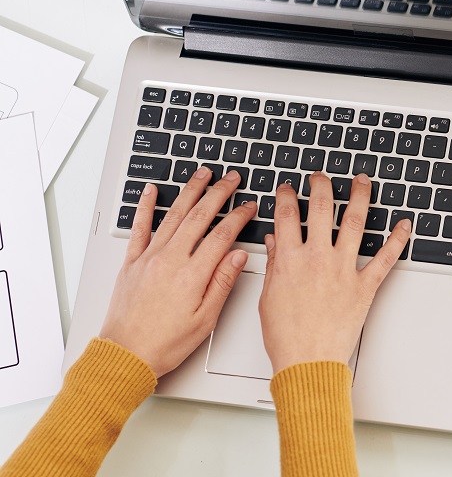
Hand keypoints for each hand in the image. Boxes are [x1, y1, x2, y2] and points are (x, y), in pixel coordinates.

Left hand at [99, 168, 256, 376]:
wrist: (125, 355)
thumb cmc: (165, 343)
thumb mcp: (205, 319)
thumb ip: (222, 284)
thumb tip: (237, 257)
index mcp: (192, 275)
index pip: (222, 235)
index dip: (238, 217)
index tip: (249, 206)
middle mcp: (170, 260)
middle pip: (200, 217)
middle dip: (219, 193)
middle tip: (231, 178)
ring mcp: (149, 258)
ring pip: (174, 215)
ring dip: (190, 191)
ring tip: (202, 174)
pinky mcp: (132, 262)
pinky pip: (140, 227)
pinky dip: (146, 206)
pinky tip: (152, 191)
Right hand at [259, 173, 411, 372]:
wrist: (308, 362)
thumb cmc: (287, 336)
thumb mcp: (269, 297)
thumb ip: (275, 264)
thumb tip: (274, 240)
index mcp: (290, 260)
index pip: (286, 217)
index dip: (286, 197)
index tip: (288, 188)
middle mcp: (318, 258)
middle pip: (320, 210)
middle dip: (321, 186)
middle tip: (322, 176)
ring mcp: (343, 270)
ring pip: (354, 223)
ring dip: (360, 197)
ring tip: (363, 181)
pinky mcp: (365, 285)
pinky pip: (386, 258)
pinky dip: (398, 239)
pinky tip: (404, 224)